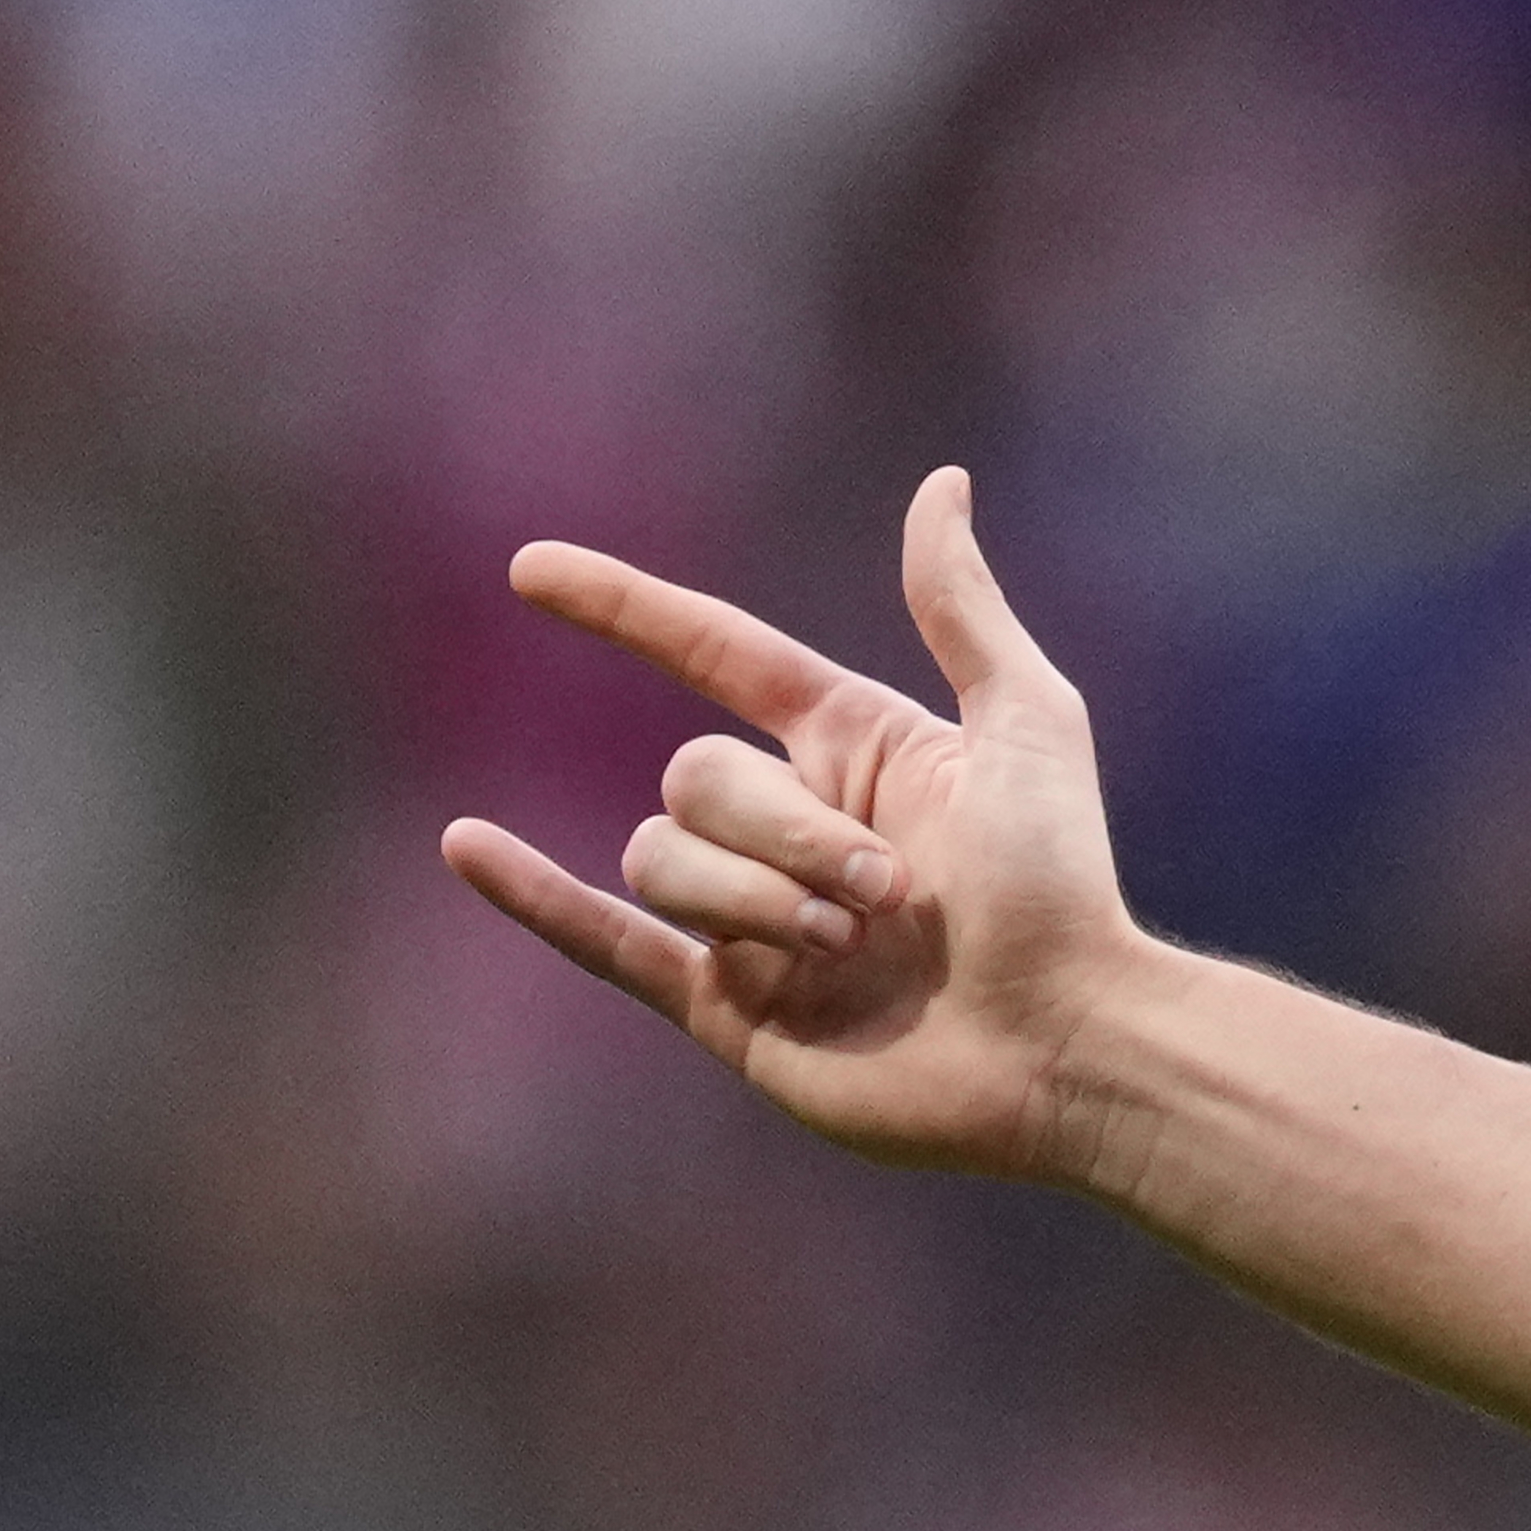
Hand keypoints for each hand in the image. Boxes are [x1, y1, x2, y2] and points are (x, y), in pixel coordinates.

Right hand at [437, 466, 1138, 1183]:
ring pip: (663, 861)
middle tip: (890, 894)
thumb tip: (940, 485)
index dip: (624, 608)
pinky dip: (534, 898)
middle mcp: (791, 827)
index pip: (711, 653)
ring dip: (753, 898)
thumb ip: (961, 610)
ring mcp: (753, 921)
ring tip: (852, 946)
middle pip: (694, 780)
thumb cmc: (1064, 887)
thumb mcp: (1026, 724)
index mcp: (852, 748)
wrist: (1063, 1045)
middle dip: (783, 833)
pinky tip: (465, 845)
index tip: (531, 569)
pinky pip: (608, 942)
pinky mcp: (732, 1010)